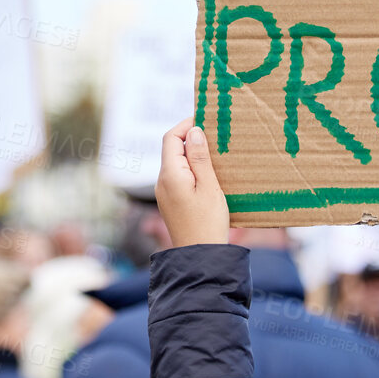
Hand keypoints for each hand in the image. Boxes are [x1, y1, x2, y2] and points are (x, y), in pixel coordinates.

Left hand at [156, 120, 229, 246]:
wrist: (200, 256)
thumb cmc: (208, 222)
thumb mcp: (209, 186)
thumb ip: (200, 158)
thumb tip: (193, 131)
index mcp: (170, 174)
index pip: (171, 138)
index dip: (186, 125)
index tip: (206, 121)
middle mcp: (162, 181)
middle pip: (172, 149)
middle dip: (191, 138)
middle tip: (216, 135)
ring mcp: (165, 192)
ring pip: (176, 163)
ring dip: (193, 154)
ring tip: (216, 153)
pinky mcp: (171, 201)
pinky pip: (179, 176)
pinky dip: (192, 168)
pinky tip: (209, 173)